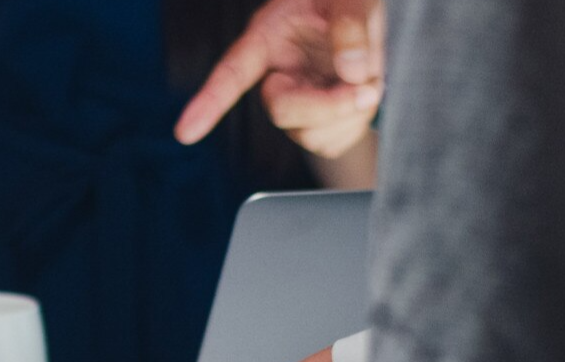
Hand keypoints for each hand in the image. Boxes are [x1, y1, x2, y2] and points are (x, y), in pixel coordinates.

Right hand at [175, 0, 383, 158]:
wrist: (378, 20)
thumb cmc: (352, 0)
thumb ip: (353, 22)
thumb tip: (351, 71)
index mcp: (272, 35)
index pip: (234, 70)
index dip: (210, 101)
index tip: (186, 132)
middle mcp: (279, 71)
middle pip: (280, 109)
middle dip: (326, 105)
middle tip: (369, 88)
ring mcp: (298, 100)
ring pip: (306, 134)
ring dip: (348, 115)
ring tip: (372, 83)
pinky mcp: (318, 124)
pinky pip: (330, 144)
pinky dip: (356, 126)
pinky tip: (365, 99)